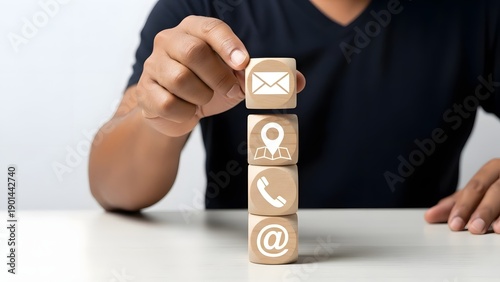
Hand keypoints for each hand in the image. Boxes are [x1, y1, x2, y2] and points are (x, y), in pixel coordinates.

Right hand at [136, 15, 305, 136]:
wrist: (177, 110)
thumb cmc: (208, 85)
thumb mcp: (236, 79)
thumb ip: (264, 78)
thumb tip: (298, 82)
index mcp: (194, 29)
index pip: (210, 27)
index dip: (228, 44)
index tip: (243, 63)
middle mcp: (170, 41)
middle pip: (193, 52)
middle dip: (218, 76)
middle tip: (232, 92)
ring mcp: (153, 65)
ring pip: (179, 79)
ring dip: (201, 96)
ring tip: (206, 99)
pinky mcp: (145, 91)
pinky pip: (167, 103)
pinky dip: (186, 113)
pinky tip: (190, 111)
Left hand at [425, 158, 499, 233]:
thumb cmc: (499, 188)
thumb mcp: (479, 194)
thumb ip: (457, 203)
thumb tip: (430, 216)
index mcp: (493, 169)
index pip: (474, 187)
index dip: (463, 206)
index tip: (453, 224)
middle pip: (493, 190)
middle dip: (482, 210)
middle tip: (472, 228)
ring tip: (493, 229)